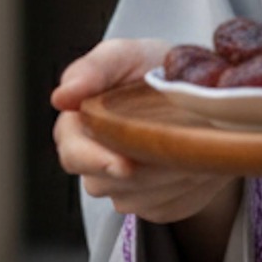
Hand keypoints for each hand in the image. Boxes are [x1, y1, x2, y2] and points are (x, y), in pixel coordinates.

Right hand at [52, 37, 240, 232]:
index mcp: (79, 126)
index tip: (124, 164)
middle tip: (179, 144)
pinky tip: (199, 160)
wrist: (196, 89)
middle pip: (107, 182)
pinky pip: (167, 206)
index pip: (73, 154)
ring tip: (195, 140)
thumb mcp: (125, 55)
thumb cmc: (151, 67)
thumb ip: (93, 69)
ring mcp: (124, 188)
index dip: (95, 160)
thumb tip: (62, 96)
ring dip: (171, 173)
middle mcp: (95, 162)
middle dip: (145, 167)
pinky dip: (190, 186)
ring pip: (140, 197)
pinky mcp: (155, 203)